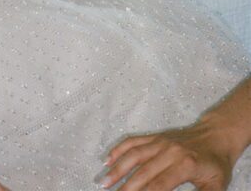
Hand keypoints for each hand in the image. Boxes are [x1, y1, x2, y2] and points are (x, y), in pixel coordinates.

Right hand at [102, 117, 235, 190]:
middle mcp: (169, 151)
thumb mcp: (215, 187)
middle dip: (126, 187)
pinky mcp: (156, 136)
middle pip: (143, 172)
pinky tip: (108, 159)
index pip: (159, 185)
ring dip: (117, 168)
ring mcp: (160, 141)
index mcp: (185, 165)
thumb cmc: (217, 165)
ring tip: (104, 181)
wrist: (217, 135)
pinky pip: (134, 140)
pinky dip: (120, 149)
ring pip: (134, 154)